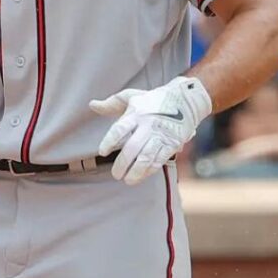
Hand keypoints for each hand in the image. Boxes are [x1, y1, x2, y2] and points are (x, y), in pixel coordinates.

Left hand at [90, 76, 211, 184]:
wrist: (185, 99)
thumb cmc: (153, 100)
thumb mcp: (131, 97)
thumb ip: (111, 104)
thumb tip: (91, 105)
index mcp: (136, 114)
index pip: (120, 129)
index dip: (110, 141)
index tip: (102, 152)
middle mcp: (148, 125)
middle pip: (132, 147)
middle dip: (123, 163)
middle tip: (115, 175)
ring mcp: (160, 135)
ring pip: (147, 157)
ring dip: (136, 171)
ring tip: (127, 181)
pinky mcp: (172, 143)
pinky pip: (160, 159)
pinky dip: (150, 170)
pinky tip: (141, 176)